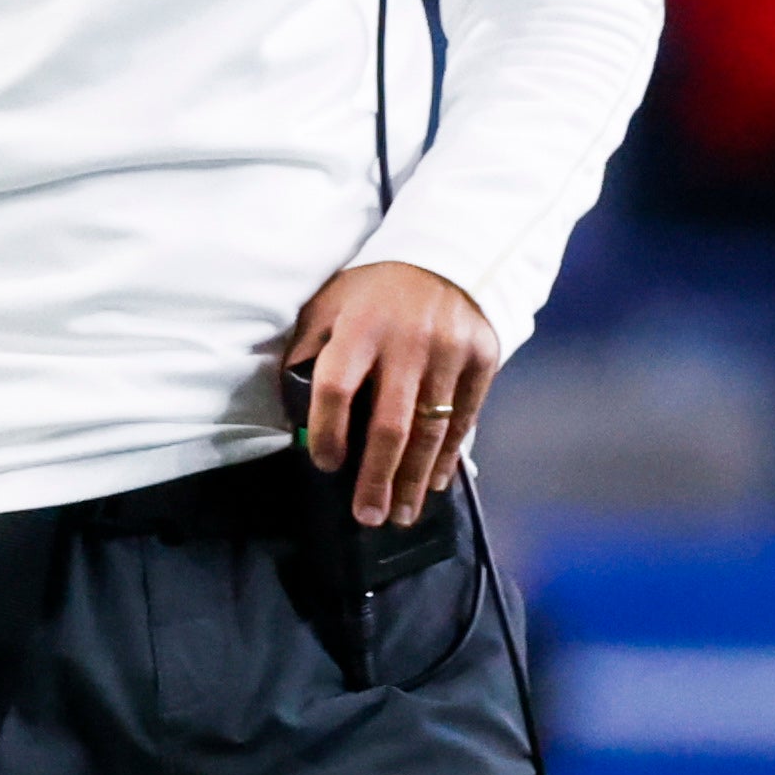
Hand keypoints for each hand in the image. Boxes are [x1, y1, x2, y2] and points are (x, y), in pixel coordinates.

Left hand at [279, 259, 500, 524]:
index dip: (326, 432)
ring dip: (414, 479)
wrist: (446, 257)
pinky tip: (437, 482)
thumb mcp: (329, 304)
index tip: (325, 464)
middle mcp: (406, 342)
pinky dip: (449, 456)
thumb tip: (293, 411)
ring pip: (430, 430)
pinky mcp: (482, 359)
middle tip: (367, 517)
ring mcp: (449, 352)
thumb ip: (309, 350)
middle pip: (389, 424)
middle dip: (377, 478)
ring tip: (402, 515)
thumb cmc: (374, 291)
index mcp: (358, 326)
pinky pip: (464, 419)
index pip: (335, 388)